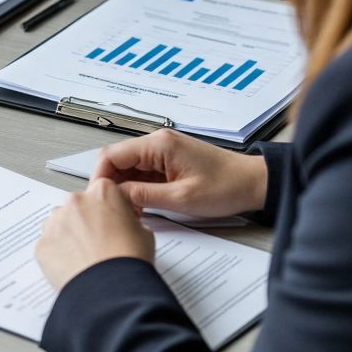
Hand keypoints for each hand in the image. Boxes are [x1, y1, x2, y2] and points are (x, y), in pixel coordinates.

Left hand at [36, 178, 154, 289]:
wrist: (111, 289)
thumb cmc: (129, 259)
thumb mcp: (144, 232)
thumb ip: (127, 220)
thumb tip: (121, 225)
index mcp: (102, 192)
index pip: (102, 191)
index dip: (107, 208)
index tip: (110, 221)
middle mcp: (74, 201)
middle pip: (78, 206)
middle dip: (85, 221)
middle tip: (98, 243)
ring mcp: (55, 222)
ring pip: (60, 224)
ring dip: (69, 236)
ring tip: (86, 258)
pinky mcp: (42, 244)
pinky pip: (49, 245)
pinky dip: (58, 254)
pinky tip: (74, 267)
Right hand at [93, 129, 268, 217]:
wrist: (253, 183)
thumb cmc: (227, 186)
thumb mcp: (181, 198)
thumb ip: (144, 196)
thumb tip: (115, 196)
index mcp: (159, 144)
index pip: (112, 155)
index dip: (100, 176)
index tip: (99, 197)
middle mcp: (158, 142)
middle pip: (117, 159)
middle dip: (111, 184)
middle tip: (112, 207)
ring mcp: (162, 150)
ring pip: (128, 167)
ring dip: (124, 187)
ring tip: (129, 210)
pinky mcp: (168, 160)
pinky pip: (142, 171)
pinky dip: (137, 187)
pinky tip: (141, 204)